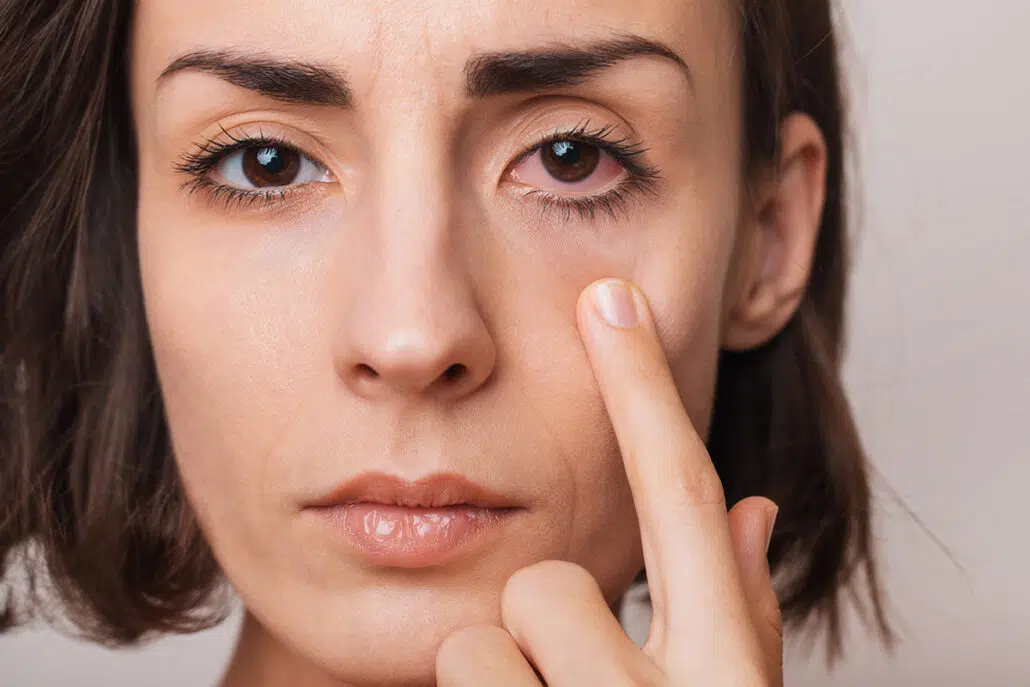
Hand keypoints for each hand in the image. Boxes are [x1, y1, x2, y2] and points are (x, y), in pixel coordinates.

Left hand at [436, 278, 781, 685]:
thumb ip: (742, 613)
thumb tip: (752, 508)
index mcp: (723, 675)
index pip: (681, 499)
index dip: (644, 390)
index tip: (609, 298)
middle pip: (547, 583)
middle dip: (545, 621)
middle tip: (568, 681)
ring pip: (480, 642)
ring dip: (504, 680)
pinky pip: (449, 677)